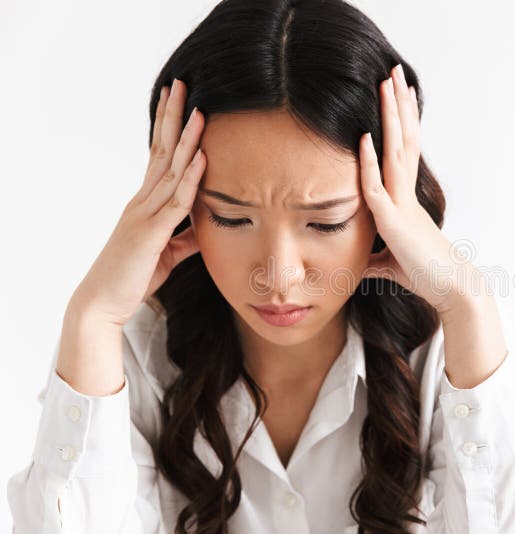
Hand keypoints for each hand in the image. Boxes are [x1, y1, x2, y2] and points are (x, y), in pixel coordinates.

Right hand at [72, 78, 205, 326]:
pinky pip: (175, 202)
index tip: (178, 101)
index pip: (158, 157)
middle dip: (172, 117)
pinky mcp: (150, 233)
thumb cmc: (133, 277)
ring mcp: (144, 214)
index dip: (169, 128)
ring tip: (199, 110)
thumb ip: (186, 237)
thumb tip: (206, 229)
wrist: (103, 303)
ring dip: (186, 140)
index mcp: (145, 204)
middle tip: (182, 84)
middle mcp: (142, 202)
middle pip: (161, 151)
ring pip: (169, 169)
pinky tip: (202, 158)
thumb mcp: (167, 253)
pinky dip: (190, 179)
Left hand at [360, 64, 471, 313]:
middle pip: (404, 140)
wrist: (451, 291)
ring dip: (391, 117)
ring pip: (396, 152)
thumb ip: (374, 258)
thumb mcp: (391, 264)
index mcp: (406, 201)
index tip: (398, 96)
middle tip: (394, 72)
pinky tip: (363, 138)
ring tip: (388, 83)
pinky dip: (369, 163)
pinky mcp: (396, 223)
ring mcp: (403, 205)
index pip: (403, 152)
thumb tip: (362, 263)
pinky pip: (378, 188)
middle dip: (398, 106)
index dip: (401, 123)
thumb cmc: (426, 277)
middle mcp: (407, 195)